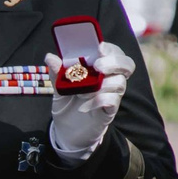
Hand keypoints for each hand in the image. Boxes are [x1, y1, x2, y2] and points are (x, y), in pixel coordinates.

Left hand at [47, 41, 134, 159]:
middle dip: (114, 62)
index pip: (114, 53)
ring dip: (101, 84)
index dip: (110, 49)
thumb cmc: (67, 103)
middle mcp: (110, 79)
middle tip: (98, 66)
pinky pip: (113, 101)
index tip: (99, 48)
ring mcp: (112, 95)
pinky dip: (100, 100)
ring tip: (81, 92)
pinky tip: (86, 104)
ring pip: (119, 83)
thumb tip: (50, 57)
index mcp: (100, 68)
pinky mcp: (109, 111)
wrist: (66, 130)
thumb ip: (57, 72)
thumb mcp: (59, 86)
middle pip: (127, 65)